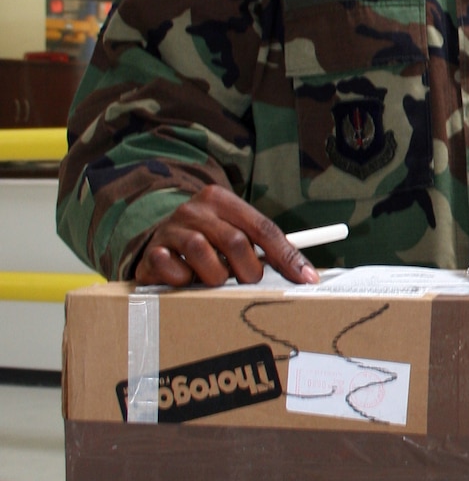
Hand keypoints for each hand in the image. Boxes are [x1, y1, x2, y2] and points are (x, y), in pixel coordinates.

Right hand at [133, 186, 319, 287]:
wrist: (156, 242)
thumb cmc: (206, 241)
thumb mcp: (234, 234)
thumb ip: (264, 247)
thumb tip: (304, 274)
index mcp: (221, 199)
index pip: (262, 228)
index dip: (286, 256)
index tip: (305, 279)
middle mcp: (195, 209)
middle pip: (236, 242)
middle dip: (248, 271)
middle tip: (246, 281)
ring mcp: (171, 228)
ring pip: (203, 255)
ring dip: (215, 277)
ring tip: (213, 279)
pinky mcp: (152, 251)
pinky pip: (174, 269)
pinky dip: (185, 281)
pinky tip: (185, 279)